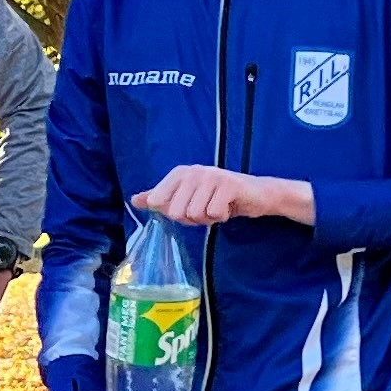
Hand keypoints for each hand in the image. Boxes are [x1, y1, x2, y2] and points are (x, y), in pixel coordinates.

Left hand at [133, 165, 310, 227]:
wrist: (256, 195)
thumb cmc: (219, 197)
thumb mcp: (187, 197)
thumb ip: (160, 198)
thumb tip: (134, 199)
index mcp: (180, 173)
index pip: (158, 202)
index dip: (174, 213)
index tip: (190, 205)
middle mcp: (193, 171)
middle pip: (176, 212)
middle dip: (192, 219)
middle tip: (207, 209)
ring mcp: (211, 176)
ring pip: (195, 214)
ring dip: (207, 219)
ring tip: (218, 207)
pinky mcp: (228, 185)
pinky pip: (213, 213)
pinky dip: (221, 217)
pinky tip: (228, 207)